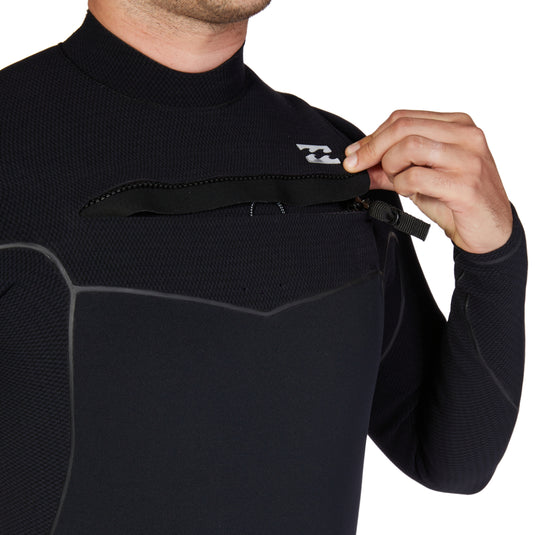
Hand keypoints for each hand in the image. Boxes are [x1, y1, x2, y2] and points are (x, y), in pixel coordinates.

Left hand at [342, 110, 512, 253]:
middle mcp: (466, 135)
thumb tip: (357, 163)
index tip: (353, 154)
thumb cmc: (455, 200)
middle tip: (358, 167)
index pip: (403, 118)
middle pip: (403, 128)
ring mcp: (468, 158)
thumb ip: (391, 167)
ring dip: (391, 167)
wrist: (488, 230)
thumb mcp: (419, 178)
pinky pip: (416, 176)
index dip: (372, 137)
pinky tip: (409, 192)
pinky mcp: (465, 185)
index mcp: (457, 125)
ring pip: (409, 147)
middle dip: (372, 149)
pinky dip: (402, 185)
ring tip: (398, 182)